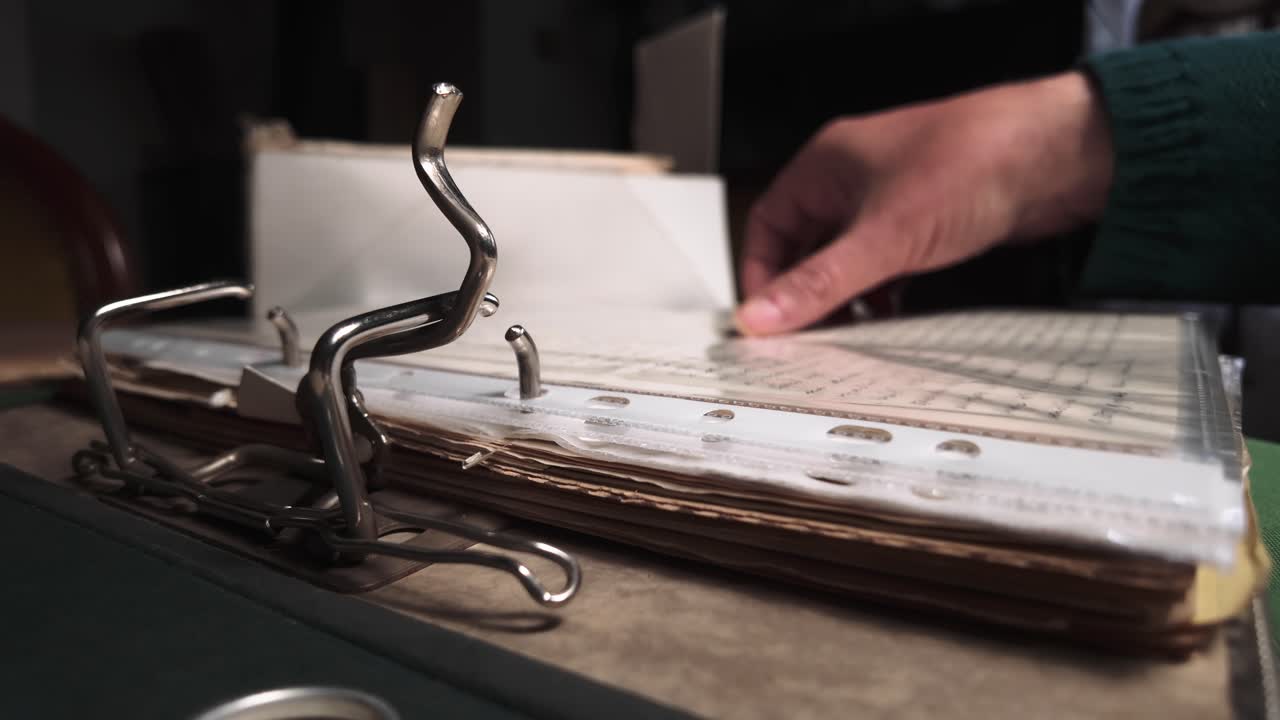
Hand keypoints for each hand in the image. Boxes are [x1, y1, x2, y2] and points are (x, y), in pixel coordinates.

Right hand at [735, 71, 1113, 334]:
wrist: (1058, 153)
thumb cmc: (974, 159)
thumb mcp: (883, 237)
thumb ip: (819, 283)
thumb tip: (762, 316)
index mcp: (826, 164)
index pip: (767, 224)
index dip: (761, 274)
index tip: (768, 319)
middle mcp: (854, 177)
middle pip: (805, 245)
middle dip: (806, 292)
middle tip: (808, 335)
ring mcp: (892, 197)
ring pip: (847, 256)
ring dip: (844, 295)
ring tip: (851, 330)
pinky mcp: (926, 218)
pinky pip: (885, 260)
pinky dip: (881, 290)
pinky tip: (893, 312)